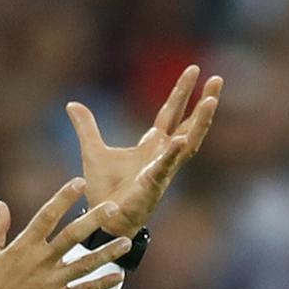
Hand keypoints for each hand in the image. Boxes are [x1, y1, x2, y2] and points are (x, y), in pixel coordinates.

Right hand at [0, 178, 129, 288]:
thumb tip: (2, 204)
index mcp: (22, 246)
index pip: (47, 215)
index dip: (64, 197)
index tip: (79, 182)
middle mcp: (40, 261)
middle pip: (73, 235)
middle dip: (95, 219)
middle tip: (114, 206)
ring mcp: (51, 283)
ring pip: (86, 264)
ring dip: (108, 253)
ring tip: (126, 242)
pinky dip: (102, 284)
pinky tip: (118, 276)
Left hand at [65, 65, 221, 235]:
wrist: (102, 218)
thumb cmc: (105, 189)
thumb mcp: (93, 150)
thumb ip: (86, 127)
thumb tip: (72, 104)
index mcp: (152, 145)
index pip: (171, 113)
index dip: (182, 92)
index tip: (195, 69)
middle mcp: (163, 155)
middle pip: (188, 123)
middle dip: (203, 102)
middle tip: (217, 79)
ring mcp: (162, 170)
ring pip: (188, 143)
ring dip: (200, 123)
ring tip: (210, 101)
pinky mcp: (152, 185)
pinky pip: (164, 167)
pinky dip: (172, 154)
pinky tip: (182, 140)